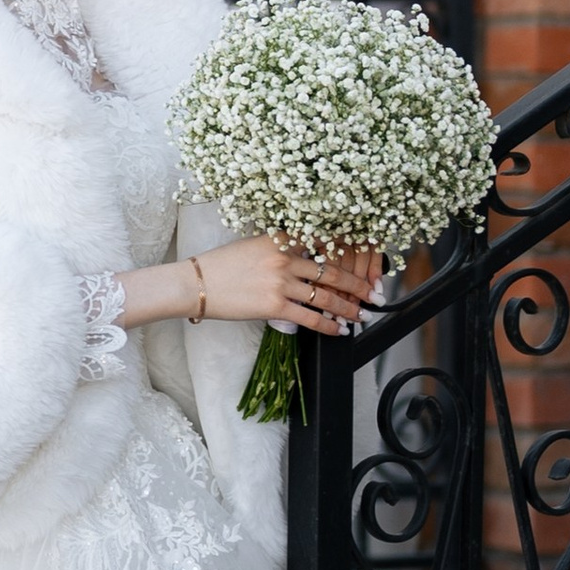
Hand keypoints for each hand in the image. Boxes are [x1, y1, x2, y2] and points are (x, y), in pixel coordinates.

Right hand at [195, 236, 379, 332]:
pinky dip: (329, 326)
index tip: (364, 259)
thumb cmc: (219, 266)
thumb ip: (279, 247)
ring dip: (349, 307)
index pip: (323, 242)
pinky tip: (340, 330)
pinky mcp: (274, 306)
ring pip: (326, 296)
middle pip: (332, 271)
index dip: (347, 252)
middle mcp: (285, 258)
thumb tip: (302, 258)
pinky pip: (310, 317)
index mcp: (280, 239)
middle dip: (357, 284)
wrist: (196, 284)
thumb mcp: (252, 245)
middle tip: (373, 292)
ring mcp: (281, 283)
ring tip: (362, 314)